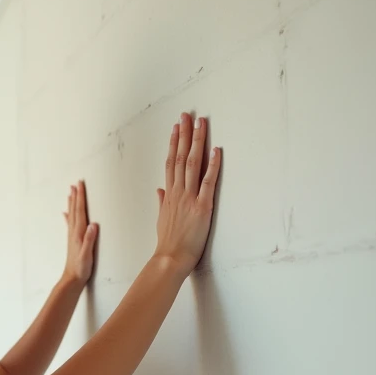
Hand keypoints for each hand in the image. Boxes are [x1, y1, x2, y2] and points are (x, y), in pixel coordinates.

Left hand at [63, 180, 98, 285]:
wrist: (72, 278)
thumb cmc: (81, 267)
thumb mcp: (87, 254)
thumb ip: (90, 239)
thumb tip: (93, 224)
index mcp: (79, 233)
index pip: (80, 211)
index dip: (80, 198)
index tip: (80, 185)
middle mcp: (74, 232)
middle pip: (75, 210)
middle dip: (76, 196)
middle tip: (76, 183)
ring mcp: (72, 236)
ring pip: (72, 214)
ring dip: (72, 203)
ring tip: (70, 192)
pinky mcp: (72, 240)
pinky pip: (70, 224)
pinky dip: (68, 216)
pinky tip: (65, 213)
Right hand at [155, 113, 220, 273]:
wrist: (170, 258)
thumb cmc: (167, 242)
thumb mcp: (161, 219)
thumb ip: (162, 202)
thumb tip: (159, 190)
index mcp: (169, 195)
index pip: (170, 162)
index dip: (173, 143)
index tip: (176, 128)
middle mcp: (178, 192)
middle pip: (180, 157)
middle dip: (184, 134)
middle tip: (187, 116)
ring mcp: (189, 198)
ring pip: (192, 164)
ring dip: (197, 142)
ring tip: (200, 124)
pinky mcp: (202, 207)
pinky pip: (208, 182)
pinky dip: (213, 165)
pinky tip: (216, 150)